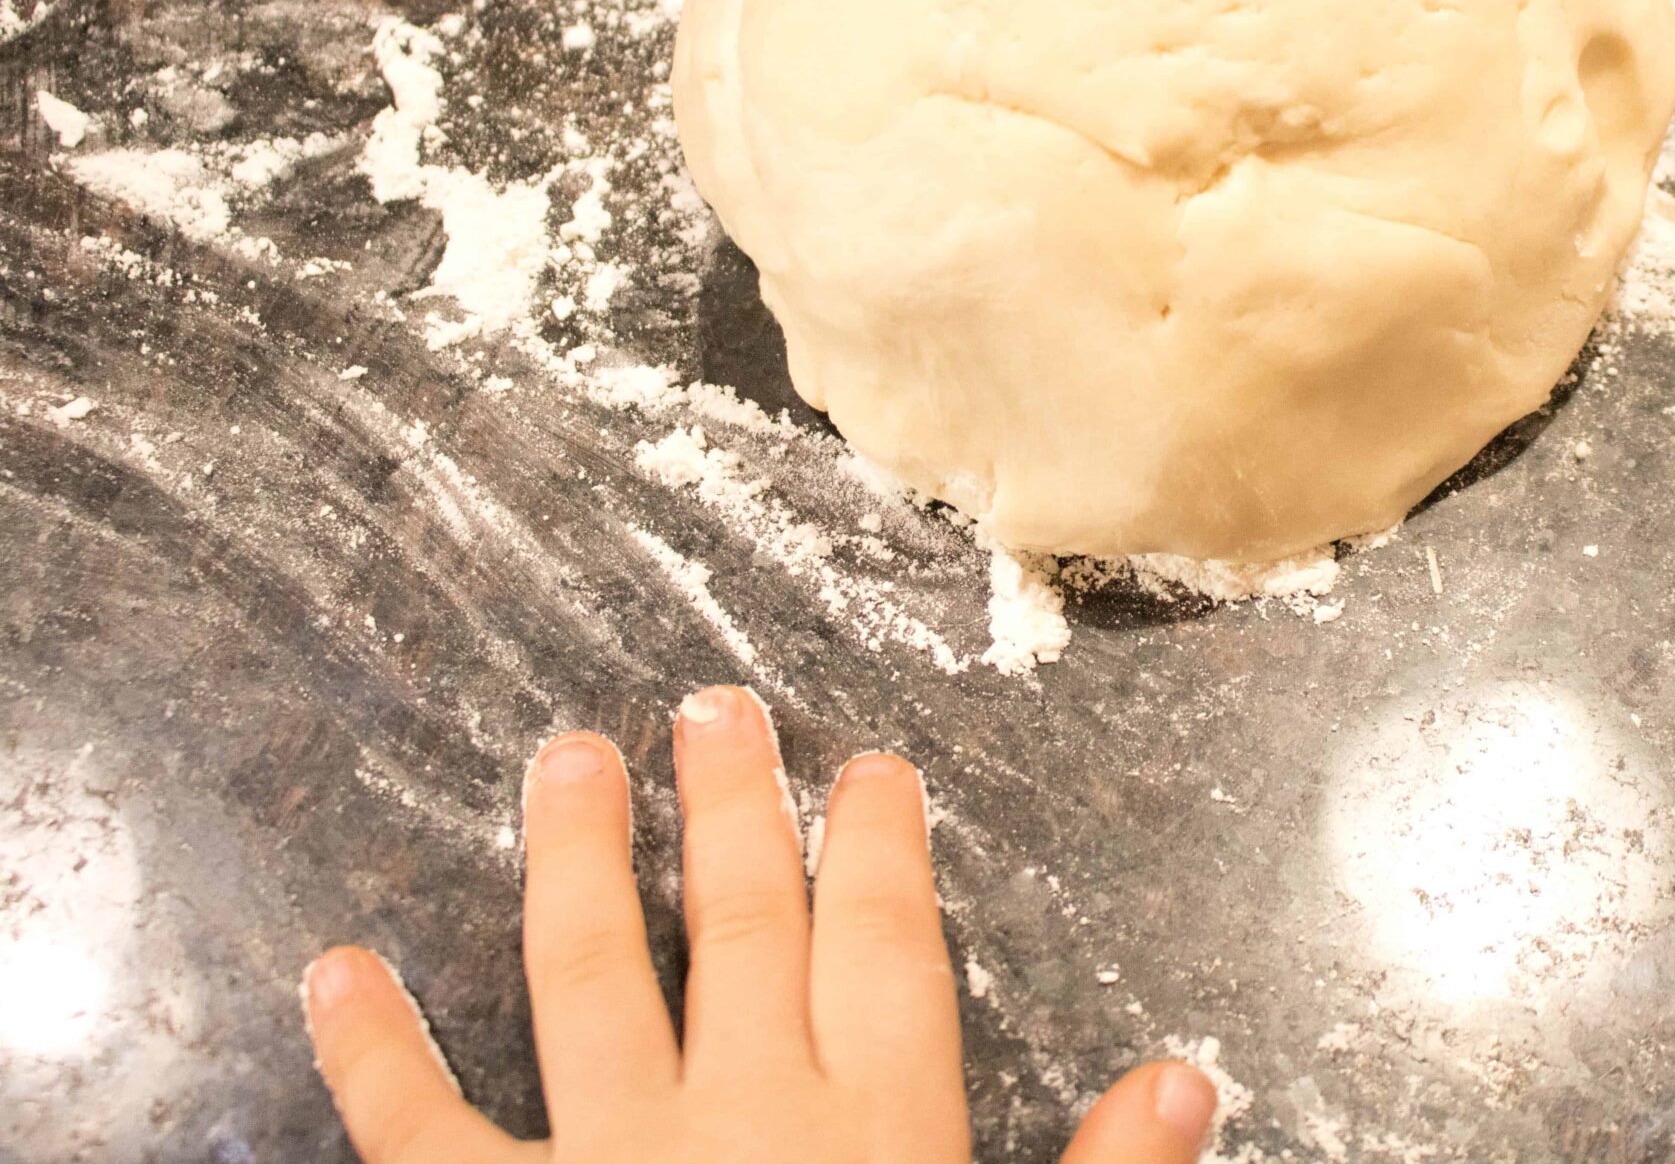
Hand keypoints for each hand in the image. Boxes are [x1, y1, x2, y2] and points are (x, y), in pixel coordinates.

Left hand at [301, 686, 1216, 1162]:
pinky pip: (418, 1128)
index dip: (880, 848)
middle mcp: (744, 1115)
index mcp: (876, 1130)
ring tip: (560, 759)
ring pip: (587, 978)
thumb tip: (1188, 1074)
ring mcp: (609, 1161)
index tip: (868, 766)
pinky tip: (333, 971)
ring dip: (571, 863)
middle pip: (741, 928)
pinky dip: (372, 1050)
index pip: (885, 951)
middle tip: (710, 709)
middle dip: (732, 811)